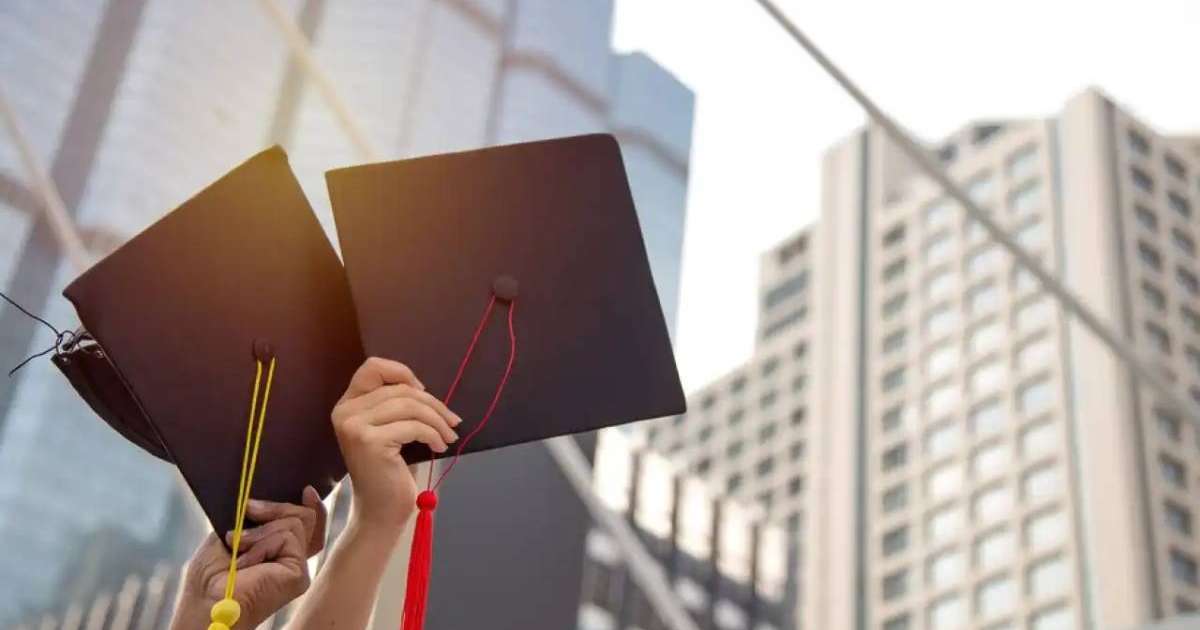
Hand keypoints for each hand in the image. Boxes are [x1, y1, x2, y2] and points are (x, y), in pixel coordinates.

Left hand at [171, 489, 325, 628]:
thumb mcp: (235, 533)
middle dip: (276, 506)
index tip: (306, 490)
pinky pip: (288, 536)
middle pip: (306, 517)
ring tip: (238, 547)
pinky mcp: (299, 574)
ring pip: (296, 522)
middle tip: (249, 509)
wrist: (206, 601)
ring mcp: (299, 568)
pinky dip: (261, 544)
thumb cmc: (212, 575)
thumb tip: (269, 498)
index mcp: (281, 552)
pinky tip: (245, 561)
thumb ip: (258, 519)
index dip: (313, 507)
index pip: (309, 526)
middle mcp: (294, 561)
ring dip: (260, 531)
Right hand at [331, 357, 461, 532]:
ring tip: (449, 436)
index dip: (402, 372)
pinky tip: (439, 447)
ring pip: (409, 405)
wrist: (381, 512)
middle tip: (453, 422)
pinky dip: (434, 435)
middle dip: (433, 404)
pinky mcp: (369, 441)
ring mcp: (354, 426)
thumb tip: (424, 388)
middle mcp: (345, 412)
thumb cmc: (390, 471)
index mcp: (347, 405)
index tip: (424, 391)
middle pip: (400, 389)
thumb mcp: (392, 430)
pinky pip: (414, 426)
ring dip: (437, 420)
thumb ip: (396, 405)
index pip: (372, 367)